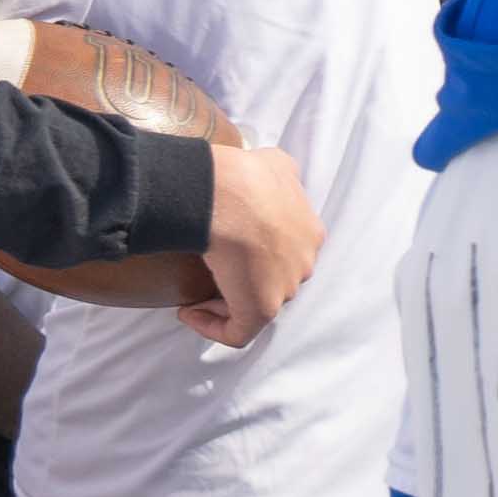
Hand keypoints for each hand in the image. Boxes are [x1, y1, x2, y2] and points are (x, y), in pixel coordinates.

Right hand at [190, 138, 325, 350]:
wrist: (230, 195)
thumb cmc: (246, 177)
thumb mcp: (275, 164)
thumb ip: (279, 172)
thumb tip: (271, 172)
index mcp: (309, 232)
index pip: (286, 252)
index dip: (257, 256)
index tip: (229, 251)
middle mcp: (304, 262)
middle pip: (275, 280)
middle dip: (245, 279)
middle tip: (214, 274)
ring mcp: (285, 288)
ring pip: (257, 305)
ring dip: (226, 302)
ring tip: (197, 295)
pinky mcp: (262, 309)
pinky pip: (238, 332)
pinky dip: (212, 327)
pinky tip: (188, 312)